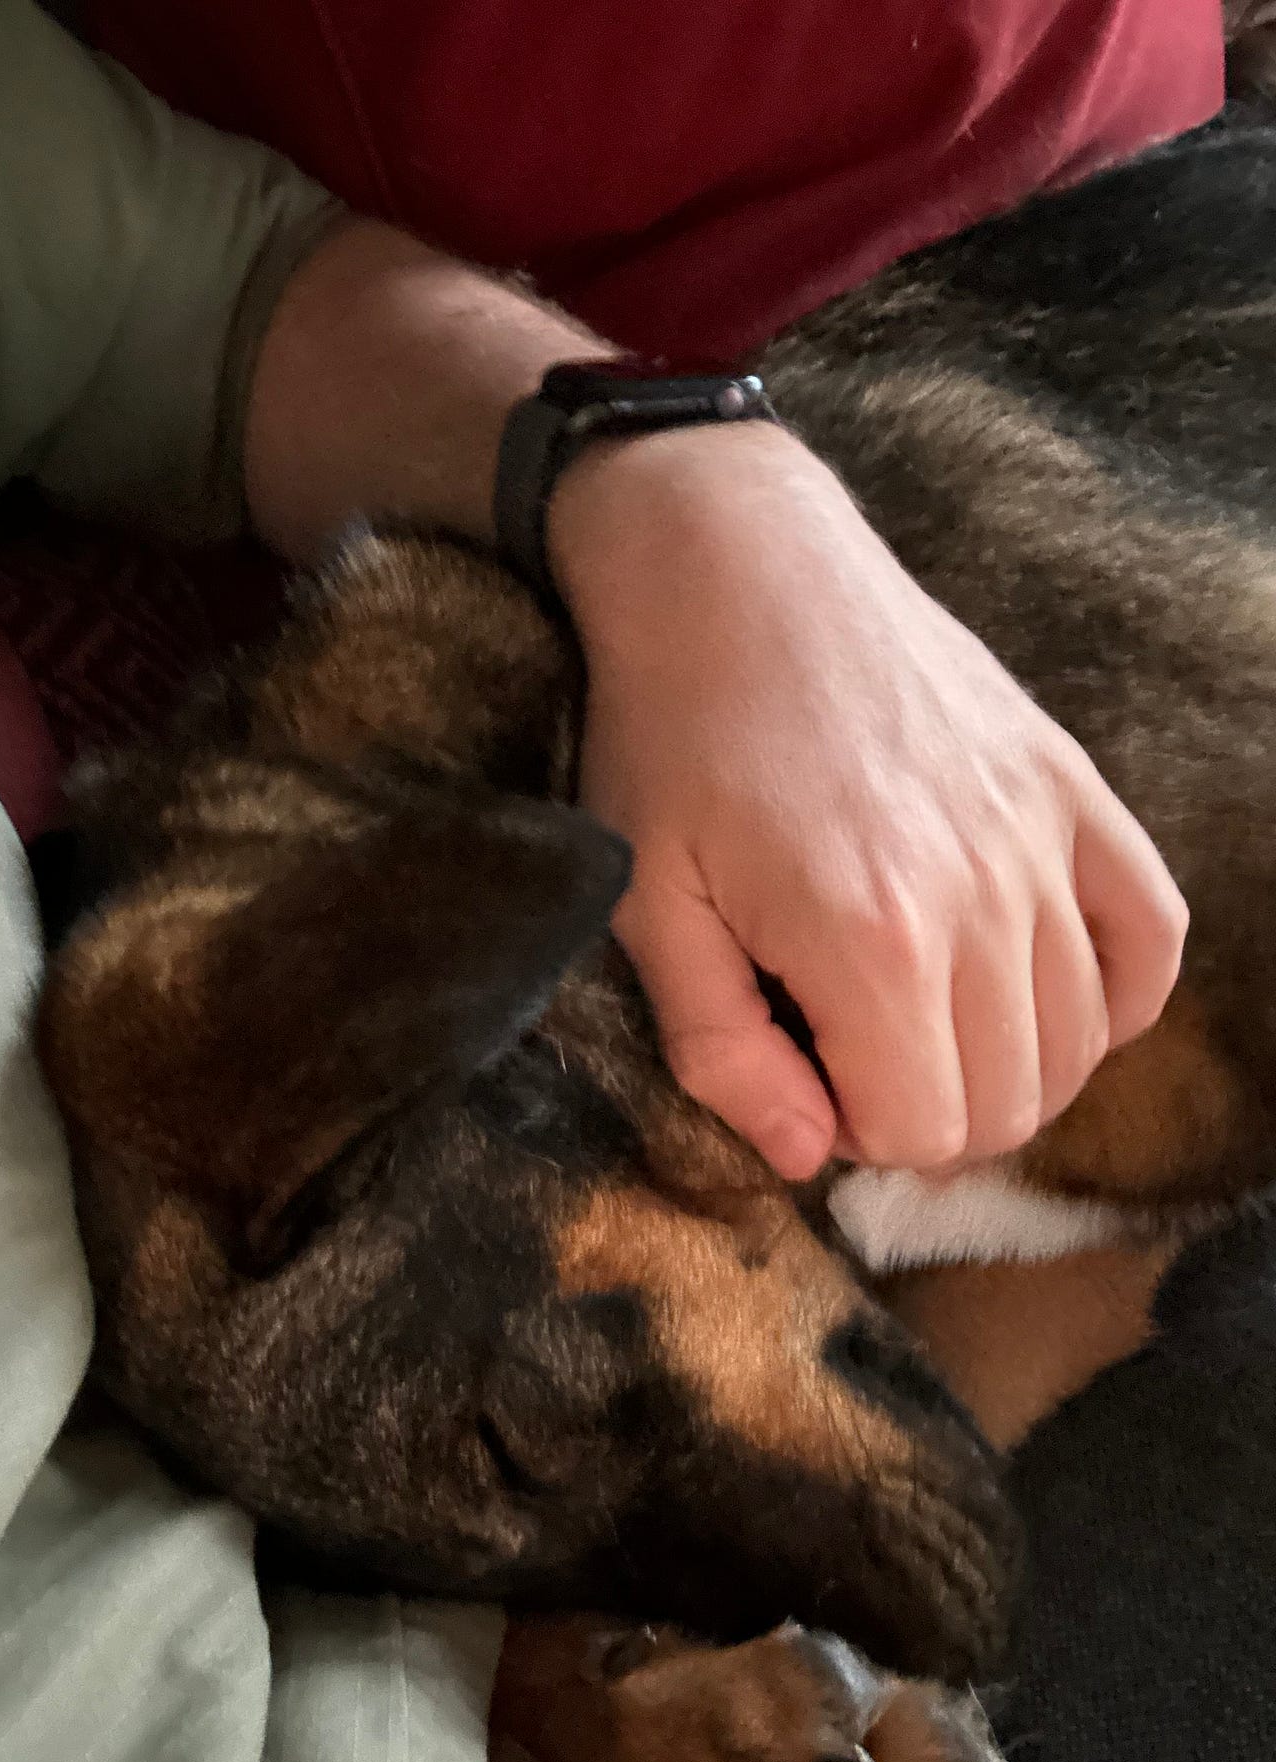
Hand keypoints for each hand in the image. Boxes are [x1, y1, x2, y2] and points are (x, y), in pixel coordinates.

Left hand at [549, 422, 1188, 1178]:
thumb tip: (807, 1155)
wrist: (737, 570)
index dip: (857, 1132)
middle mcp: (981, 897)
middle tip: (856, 1057)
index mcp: (867, 940)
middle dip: (929, 1116)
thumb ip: (722, 1052)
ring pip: (1081, 1038)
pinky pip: (1152, 932)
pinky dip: (1116, 992)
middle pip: (1010, 1101)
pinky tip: (1046, 994)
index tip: (806, 1074)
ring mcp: (1041, 836)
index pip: (922, 1129)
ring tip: (927, 1023)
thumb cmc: (671, 736)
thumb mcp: (646, 905)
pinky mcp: (1071, 784)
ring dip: (1009, 1067)